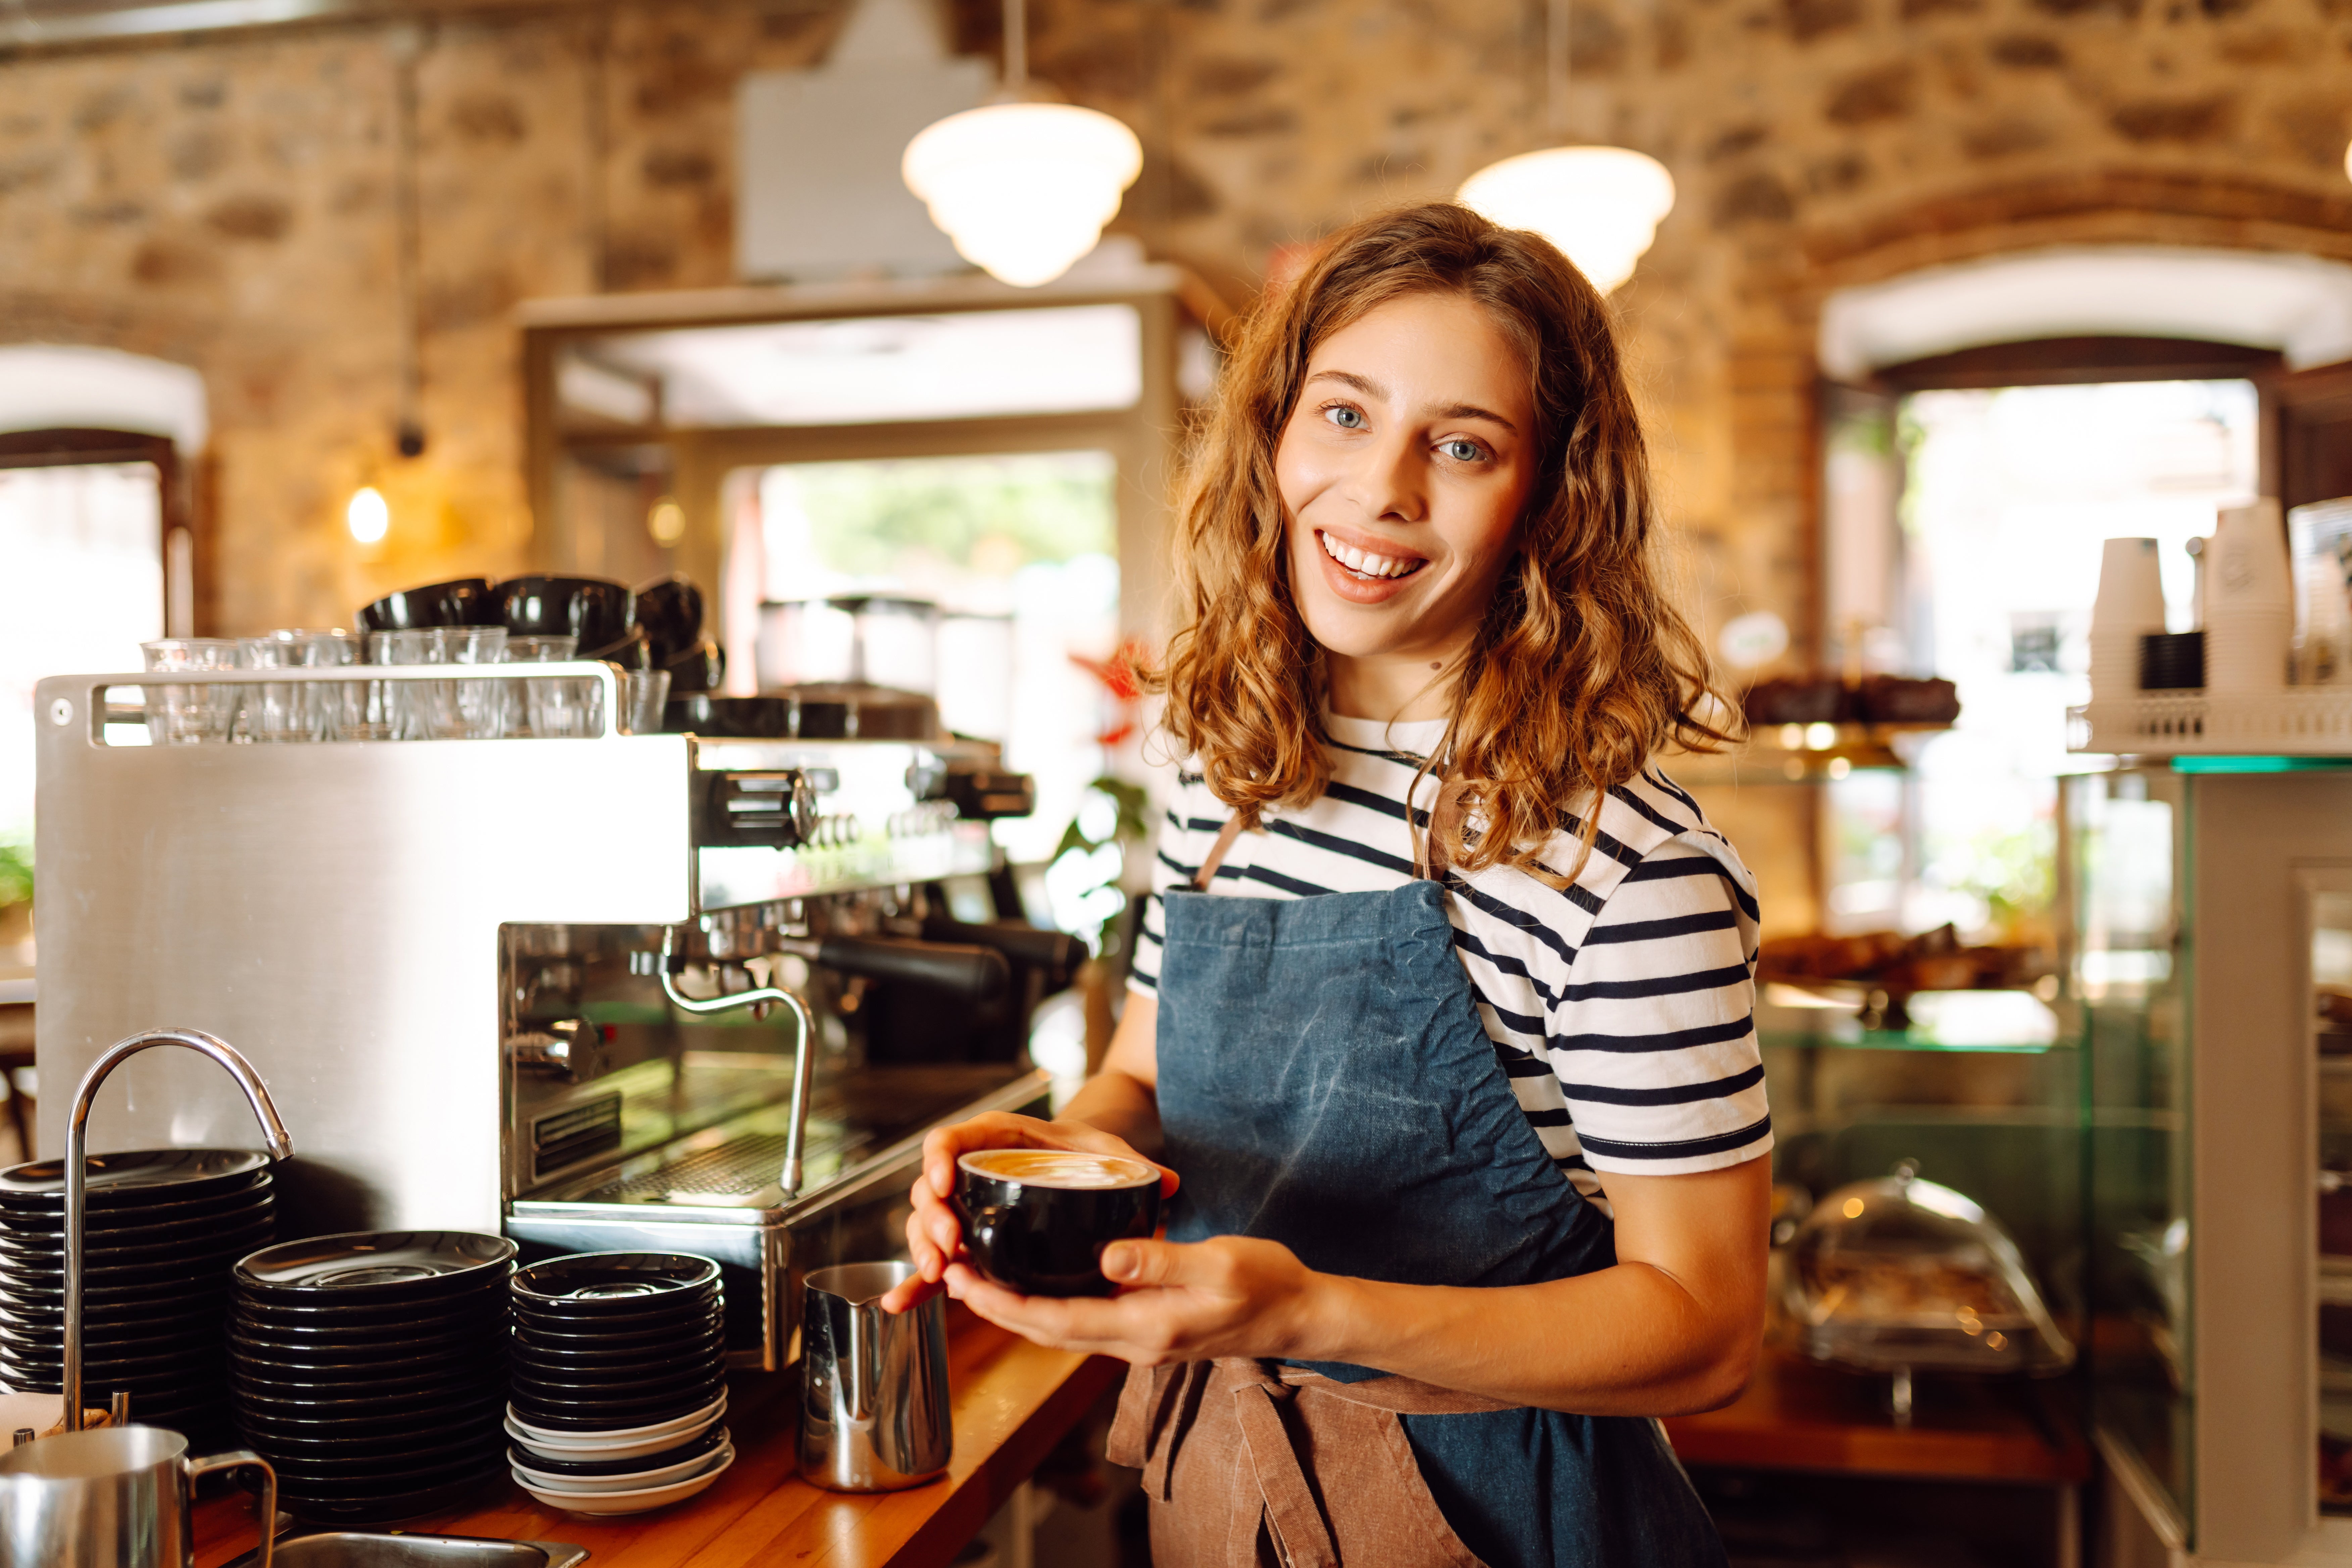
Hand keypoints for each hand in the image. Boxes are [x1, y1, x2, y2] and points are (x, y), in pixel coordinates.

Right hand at [878, 1112, 1175, 1314]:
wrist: (1082, 1161)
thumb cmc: (1091, 1152)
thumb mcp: (1110, 1153)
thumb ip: (1133, 1167)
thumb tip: (1168, 1183)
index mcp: (1001, 1138)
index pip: (955, 1136)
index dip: (941, 1155)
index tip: (944, 1179)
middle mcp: (974, 1170)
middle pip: (932, 1185)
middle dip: (931, 1215)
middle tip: (950, 1243)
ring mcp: (967, 1206)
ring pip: (928, 1222)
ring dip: (925, 1247)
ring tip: (939, 1272)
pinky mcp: (969, 1240)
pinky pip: (937, 1259)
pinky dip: (917, 1281)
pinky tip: (901, 1305)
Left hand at [942, 1234, 1331, 1365]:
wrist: (1299, 1315)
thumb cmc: (1267, 1284)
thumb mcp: (1220, 1263)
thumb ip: (1162, 1260)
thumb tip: (1108, 1255)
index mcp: (1146, 1326)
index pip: (1057, 1322)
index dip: (1005, 1306)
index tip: (966, 1281)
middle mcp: (1135, 1340)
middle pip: (1048, 1331)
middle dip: (997, 1307)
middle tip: (953, 1273)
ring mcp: (1141, 1338)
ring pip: (1063, 1329)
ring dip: (1019, 1308)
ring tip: (981, 1275)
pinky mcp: (1148, 1328)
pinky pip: (1085, 1321)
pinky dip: (1051, 1305)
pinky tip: (1038, 1280)